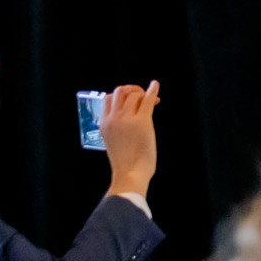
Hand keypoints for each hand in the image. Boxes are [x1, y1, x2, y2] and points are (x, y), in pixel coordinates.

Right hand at [101, 80, 160, 197]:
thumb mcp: (114, 142)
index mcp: (104, 124)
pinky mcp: (142, 122)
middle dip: (131, 90)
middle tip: (142, 96)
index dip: (120, 96)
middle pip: (120, 92)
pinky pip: (147, 99)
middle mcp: (113, 118)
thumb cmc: (125, 163)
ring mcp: (127, 119)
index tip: (131, 100)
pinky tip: (156, 85)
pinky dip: (153, 90)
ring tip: (153, 99)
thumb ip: (118, 129)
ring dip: (143, 93)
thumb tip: (130, 119)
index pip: (108, 99)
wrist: (130, 174)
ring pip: (134, 94)